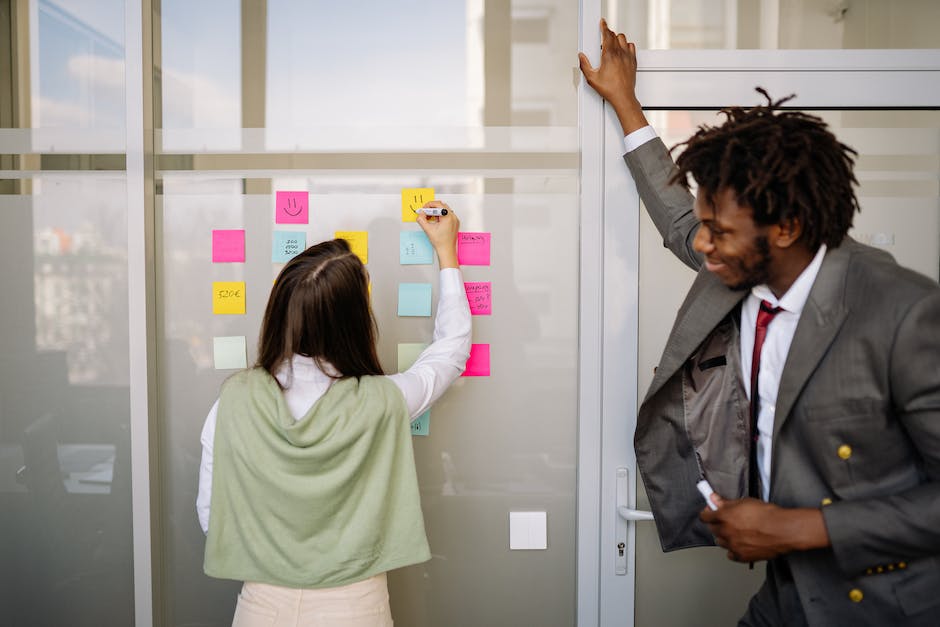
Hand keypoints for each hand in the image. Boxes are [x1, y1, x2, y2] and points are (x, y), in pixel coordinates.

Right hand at [416, 201, 458, 268]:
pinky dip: (440, 216)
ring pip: (444, 210)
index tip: (424, 209)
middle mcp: (453, 217)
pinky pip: (447, 215)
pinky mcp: (454, 223)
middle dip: (432, 208)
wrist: (446, 250)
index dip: (429, 205)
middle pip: (442, 206)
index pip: (438, 204)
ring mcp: (455, 220)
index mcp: (448, 217)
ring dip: (436, 212)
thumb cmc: (441, 242)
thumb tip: (420, 214)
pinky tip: (435, 222)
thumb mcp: (428, 229)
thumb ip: (422, 220)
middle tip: (425, 213)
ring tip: (430, 218)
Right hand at [577, 19, 648, 134]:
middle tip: (603, 37)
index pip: (607, 35)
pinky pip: (631, 46)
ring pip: (623, 39)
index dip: (604, 27)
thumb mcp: (592, 78)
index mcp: (609, 55)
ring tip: (612, 44)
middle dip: (608, 34)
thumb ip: (585, 65)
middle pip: (615, 35)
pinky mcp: (633, 61)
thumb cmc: (610, 89)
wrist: (623, 97)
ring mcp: (628, 57)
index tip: (602, 23)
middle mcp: (620, 53)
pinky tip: (622, 50)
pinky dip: (626, 45)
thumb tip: (581, 57)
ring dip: (617, 39)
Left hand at [700, 495, 830, 562]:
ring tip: (736, 532)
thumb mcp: (745, 502)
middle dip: (716, 523)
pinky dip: (733, 550)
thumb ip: (726, 502)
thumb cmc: (768, 515)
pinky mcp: (742, 556)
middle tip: (725, 519)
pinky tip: (740, 544)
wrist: (783, 530)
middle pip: (712, 529)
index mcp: (724, 517)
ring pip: (721, 542)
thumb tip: (714, 499)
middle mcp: (726, 532)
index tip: (710, 510)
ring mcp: (733, 546)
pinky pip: (731, 554)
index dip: (707, 512)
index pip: (705, 517)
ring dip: (724, 537)